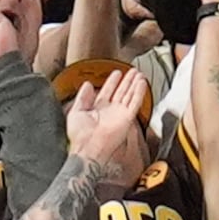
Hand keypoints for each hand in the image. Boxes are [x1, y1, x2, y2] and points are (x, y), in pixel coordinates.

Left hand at [65, 67, 147, 184]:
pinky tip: (142, 83)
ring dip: (135, 84)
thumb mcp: (76, 112)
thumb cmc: (80, 136)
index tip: (117, 73)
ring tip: (139, 74)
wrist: (88, 148)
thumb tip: (87, 85)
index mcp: (98, 110)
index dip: (112, 82)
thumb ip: (82, 97)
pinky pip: (135, 102)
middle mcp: (111, 112)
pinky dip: (139, 92)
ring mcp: (120, 114)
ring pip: (130, 95)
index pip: (108, 92)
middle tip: (133, 71)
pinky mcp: (127, 118)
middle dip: (127, 81)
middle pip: (121, 92)